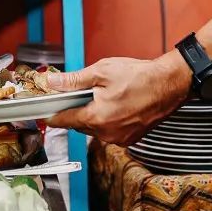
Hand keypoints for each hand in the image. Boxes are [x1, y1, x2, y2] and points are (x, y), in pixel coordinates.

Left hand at [45, 54, 190, 144]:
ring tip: (103, 95)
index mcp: (96, 118)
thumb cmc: (139, 77)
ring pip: (94, 127)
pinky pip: (108, 130)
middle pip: (78, 124)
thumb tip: (52, 83)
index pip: (64, 120)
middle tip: (80, 92)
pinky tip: (115, 104)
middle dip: (76, 108)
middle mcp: (107, 133)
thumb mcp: (101, 72)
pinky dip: (106, 119)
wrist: (169, 84)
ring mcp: (119, 138)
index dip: (51, 114)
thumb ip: (73, 81)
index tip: (42, 111)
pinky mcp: (130, 138)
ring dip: (92, 114)